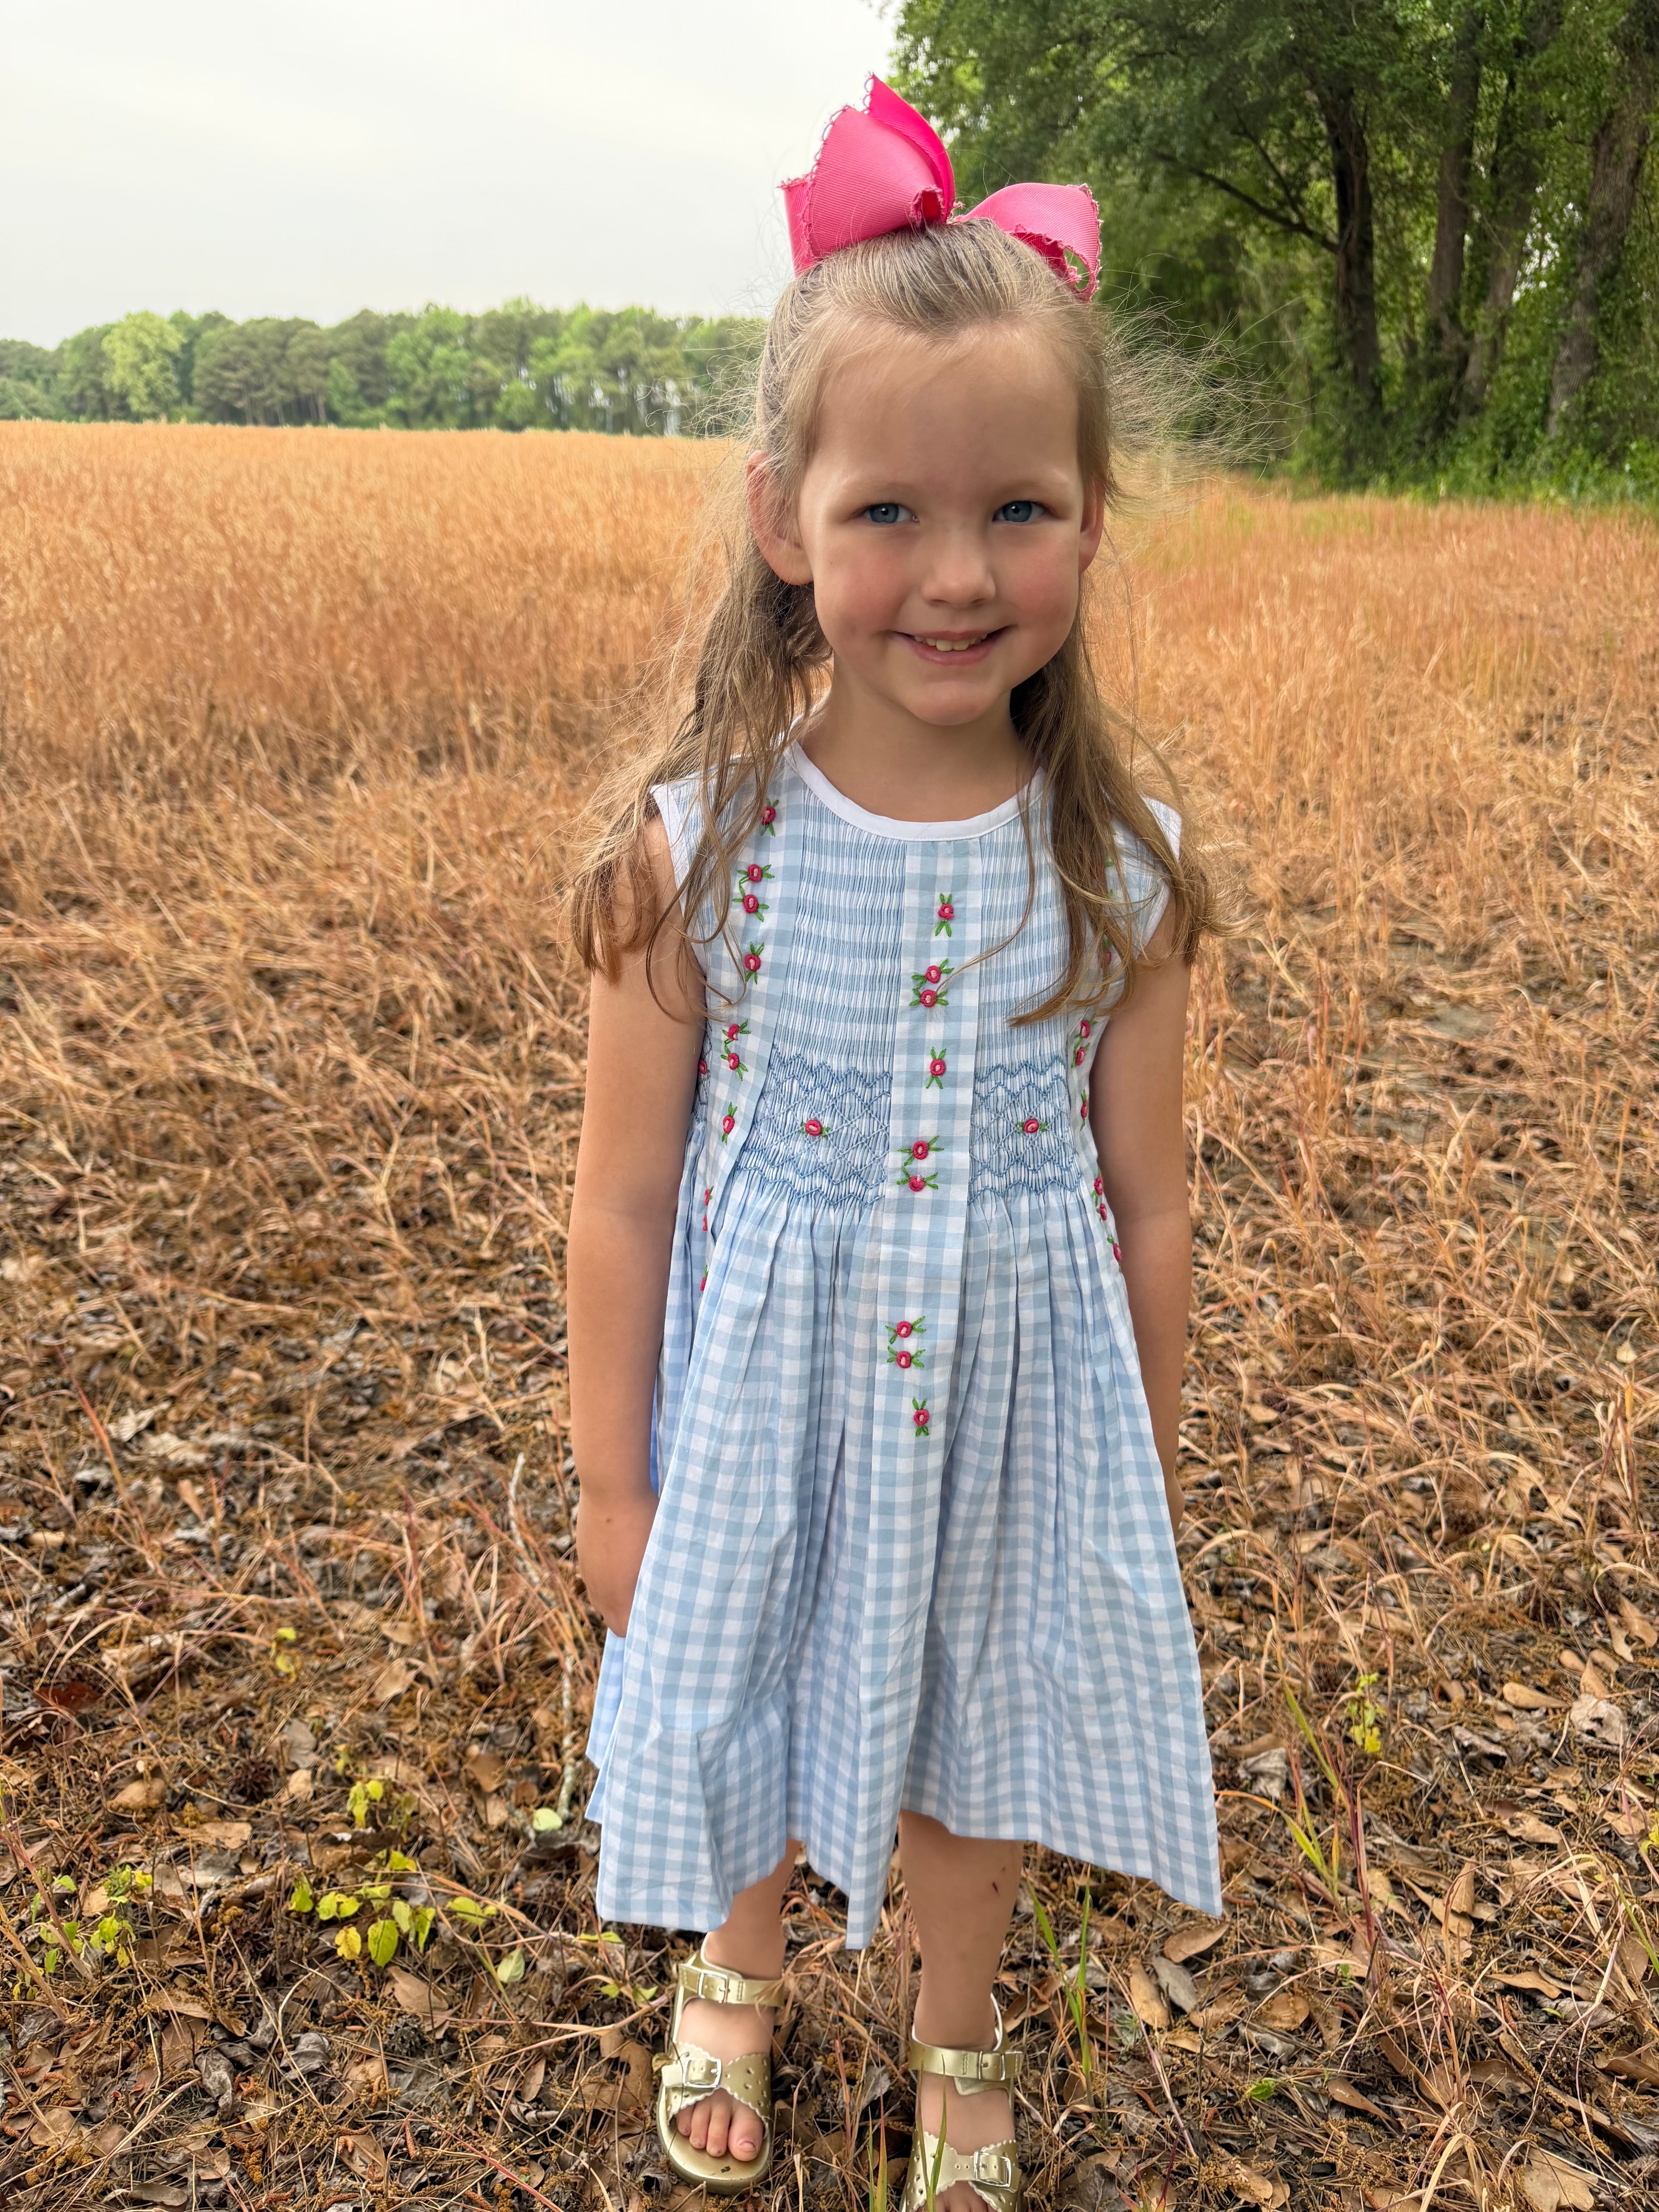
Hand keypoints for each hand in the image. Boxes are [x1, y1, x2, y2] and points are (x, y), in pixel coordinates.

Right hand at [574, 1483, 657, 1636]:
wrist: (611, 1487)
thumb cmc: (645, 1521)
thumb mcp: (661, 1555)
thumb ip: (660, 1584)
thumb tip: (669, 1597)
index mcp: (620, 1597)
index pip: (627, 1631)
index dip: (643, 1629)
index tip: (661, 1619)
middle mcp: (599, 1590)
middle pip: (612, 1621)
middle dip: (630, 1618)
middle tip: (652, 1603)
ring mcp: (589, 1572)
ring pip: (601, 1600)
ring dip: (617, 1598)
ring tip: (637, 1581)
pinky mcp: (584, 1555)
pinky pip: (595, 1579)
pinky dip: (608, 1579)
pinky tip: (623, 1560)